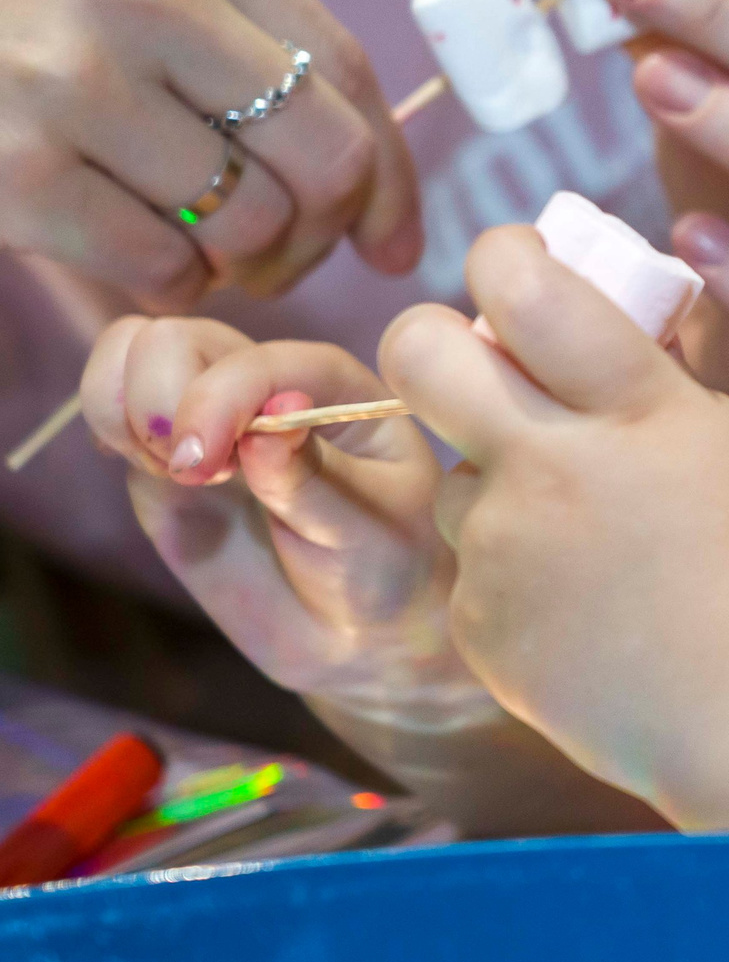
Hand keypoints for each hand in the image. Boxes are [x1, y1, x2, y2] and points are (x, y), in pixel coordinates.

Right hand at [0, 0, 420, 308]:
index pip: (345, 66)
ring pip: (251, 221)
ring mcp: (69, 77)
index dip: (394, 173)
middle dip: (327, 228)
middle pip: (325, 155)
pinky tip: (139, 257)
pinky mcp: (11, 167)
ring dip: (243, 263)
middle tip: (289, 253)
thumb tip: (375, 173)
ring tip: (203, 250)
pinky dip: (171, 284)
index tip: (398, 237)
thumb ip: (239, 25)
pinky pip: (163, 265)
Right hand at [80, 315, 488, 731]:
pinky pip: (111, 405)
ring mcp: (208, 413)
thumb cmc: (385, 566)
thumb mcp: (368, 534)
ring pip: (131, 351)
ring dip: (126, 409)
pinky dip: (110, 429)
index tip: (204, 467)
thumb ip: (312, 485)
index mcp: (333, 387)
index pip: (260, 360)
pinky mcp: (163, 453)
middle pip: (175, 338)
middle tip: (196, 476)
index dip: (220, 397)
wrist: (355, 623)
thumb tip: (267, 428)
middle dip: (160, 399)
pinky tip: (160, 477)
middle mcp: (264, 384)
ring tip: (177, 476)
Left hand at [381, 225, 728, 801]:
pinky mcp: (478, 623)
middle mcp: (553, 468)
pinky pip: (473, 565)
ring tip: (585, 539)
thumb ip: (661, 389)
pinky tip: (587, 607)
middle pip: (418, 353)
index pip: (524, 286)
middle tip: (473, 362)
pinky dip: (517, 573)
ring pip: (449, 474)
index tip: (520, 265)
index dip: (505, 254)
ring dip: (497, 482)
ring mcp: (503, 550)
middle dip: (431, 337)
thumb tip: (587, 341)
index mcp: (638, 410)